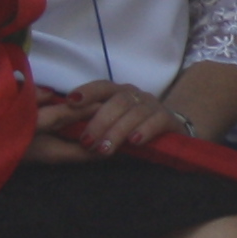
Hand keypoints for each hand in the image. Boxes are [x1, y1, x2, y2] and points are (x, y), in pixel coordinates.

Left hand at [51, 80, 190, 159]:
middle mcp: (135, 95)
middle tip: (87, 143)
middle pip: (118, 101)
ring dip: (118, 131)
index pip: (102, 87)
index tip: (70, 102)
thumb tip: (67, 131)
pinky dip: (144, 130)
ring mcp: (153, 105)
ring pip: (135, 112)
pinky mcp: (169, 119)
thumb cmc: (131, 131)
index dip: (87, 92)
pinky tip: (134, 142)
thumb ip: (94, 125)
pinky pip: (157, 120)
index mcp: (118, 93)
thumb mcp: (111, 126)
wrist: (169, 135)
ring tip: (104, 150)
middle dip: (100, 122)